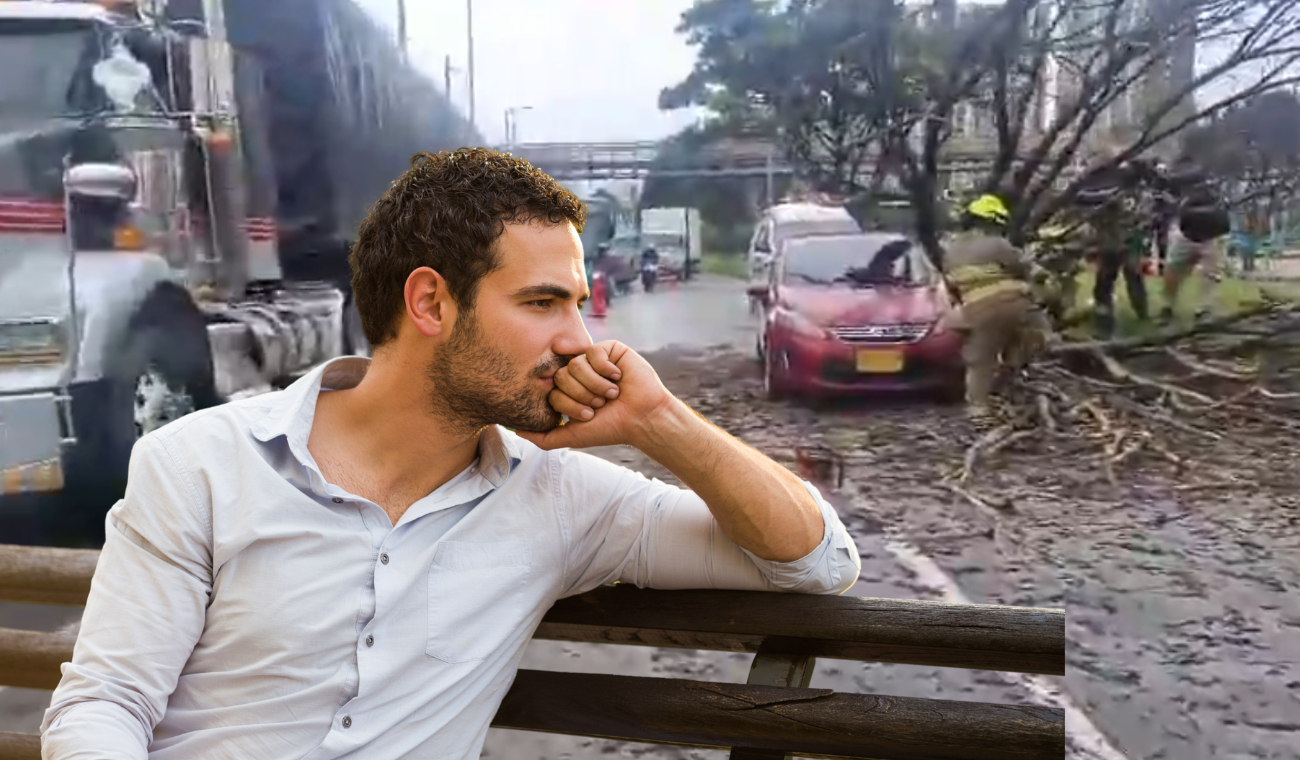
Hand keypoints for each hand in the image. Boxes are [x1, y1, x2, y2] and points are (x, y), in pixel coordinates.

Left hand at [515, 340, 676, 450]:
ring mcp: (593, 360)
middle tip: (601, 404)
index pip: (553, 391)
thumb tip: (516, 430)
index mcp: (569, 391)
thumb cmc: (611, 427)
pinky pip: (593, 352)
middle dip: (583, 395)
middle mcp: (579, 374)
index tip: (589, 415)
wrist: (642, 418)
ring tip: (612, 393)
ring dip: (596, 385)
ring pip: (576, 365)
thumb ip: (544, 437)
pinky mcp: (609, 349)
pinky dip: (605, 370)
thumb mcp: (573, 436)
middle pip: (561, 376)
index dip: (570, 405)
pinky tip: (618, 377)